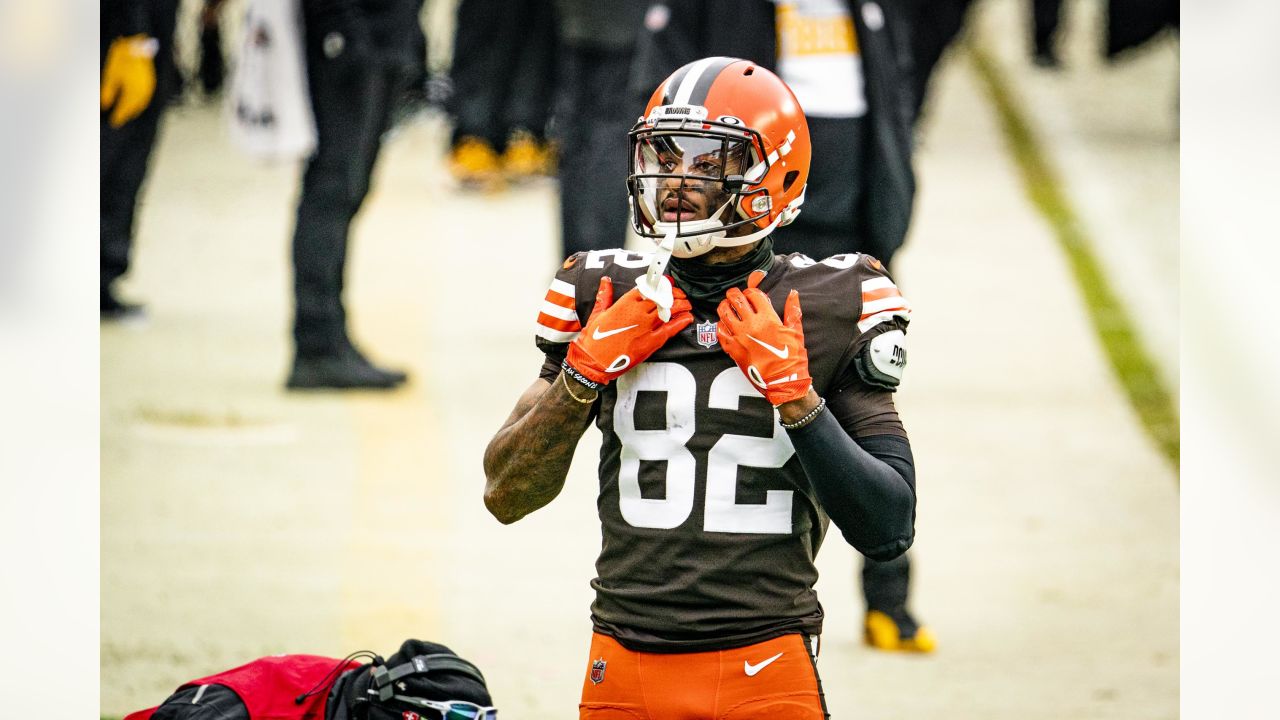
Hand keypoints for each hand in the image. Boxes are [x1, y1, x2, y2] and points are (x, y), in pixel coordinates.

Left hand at [100, 35, 157, 127]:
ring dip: (134, 110)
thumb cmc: (121, 59)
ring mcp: (148, 87)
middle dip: (127, 114)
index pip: (125, 108)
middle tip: (120, 120)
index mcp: (132, 92)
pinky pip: (146, 97)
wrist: (136, 44)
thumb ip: (108, 91)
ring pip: (141, 103)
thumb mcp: (111, 75)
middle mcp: (143, 92)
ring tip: (128, 113)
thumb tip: (105, 105)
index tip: (114, 123)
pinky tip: (136, 101)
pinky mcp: (150, 82)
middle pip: (134, 108)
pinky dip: (140, 102)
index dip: (119, 116)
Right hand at [565, 276, 693, 387]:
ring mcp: (645, 327)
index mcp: (624, 303)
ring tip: (686, 303)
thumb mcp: (596, 313)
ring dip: (680, 305)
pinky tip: (687, 318)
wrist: (592, 363)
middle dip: (672, 294)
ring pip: (668, 311)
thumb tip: (606, 280)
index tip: (666, 282)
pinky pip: (670, 330)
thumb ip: (604, 295)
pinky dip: (680, 323)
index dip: (659, 284)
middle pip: (661, 298)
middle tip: (678, 293)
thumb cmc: (592, 340)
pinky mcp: (650, 343)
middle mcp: (637, 313)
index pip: (648, 288)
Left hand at [716, 270, 811, 405]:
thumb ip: (792, 310)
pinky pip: (720, 330)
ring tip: (728, 306)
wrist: (782, 381)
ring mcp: (739, 336)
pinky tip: (726, 324)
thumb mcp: (796, 332)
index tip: (752, 294)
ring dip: (725, 306)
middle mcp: (751, 325)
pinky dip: (721, 324)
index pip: (753, 294)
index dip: (751, 291)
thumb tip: (792, 293)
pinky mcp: (732, 348)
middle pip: (736, 299)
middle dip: (735, 294)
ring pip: (724, 312)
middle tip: (736, 295)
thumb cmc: (791, 358)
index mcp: (768, 318)